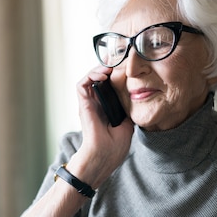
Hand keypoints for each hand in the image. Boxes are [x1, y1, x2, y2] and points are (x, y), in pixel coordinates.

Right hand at [71, 66, 134, 188]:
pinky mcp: (83, 105)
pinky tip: (103, 74)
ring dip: (99, 68)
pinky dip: (90, 76)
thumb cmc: (114, 146)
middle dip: (108, 66)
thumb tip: (135, 98)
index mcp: (106, 107)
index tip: (127, 66)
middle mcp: (96, 103)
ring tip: (111, 65)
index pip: (109, 84)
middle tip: (119, 59)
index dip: (116, 73)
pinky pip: (82, 84)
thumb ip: (128, 110)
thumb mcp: (128, 124)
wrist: (103, 156)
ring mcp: (88, 103)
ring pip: (90, 77)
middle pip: (99, 78)